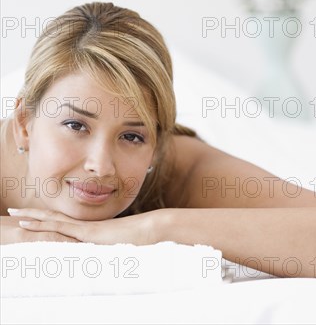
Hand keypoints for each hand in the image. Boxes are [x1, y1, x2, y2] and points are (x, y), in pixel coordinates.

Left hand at [7, 207, 164, 244]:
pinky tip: (30, 225)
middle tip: (13, 210)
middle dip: (32, 214)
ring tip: (16, 214)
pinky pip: (61, 229)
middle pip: (52, 218)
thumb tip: (104, 257)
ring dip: (33, 218)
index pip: (61, 223)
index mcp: (88, 230)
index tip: (29, 216)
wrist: (149, 231)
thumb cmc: (138, 241)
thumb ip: (108, 251)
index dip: (44, 219)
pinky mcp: (86, 233)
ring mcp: (84, 228)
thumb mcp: (117, 248)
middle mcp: (83, 226)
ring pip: (53, 221)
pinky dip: (44, 226)